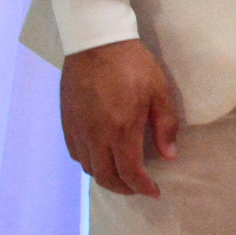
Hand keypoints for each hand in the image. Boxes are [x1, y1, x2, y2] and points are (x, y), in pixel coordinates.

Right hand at [60, 39, 179, 197]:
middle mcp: (95, 135)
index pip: (129, 172)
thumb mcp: (159, 91)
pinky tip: (101, 157)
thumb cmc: (132, 64)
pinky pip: (76, 153)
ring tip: (122, 175)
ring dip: (106, 177)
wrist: (96, 42)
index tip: (154, 191)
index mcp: (121, 129)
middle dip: (124, 188)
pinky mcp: (66, 122)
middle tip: (139, 187)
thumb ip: (165, 126)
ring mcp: (78, 129)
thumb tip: (169, 155)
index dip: (142, 187)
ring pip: (88, 168)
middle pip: (105, 177)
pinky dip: (89, 163)